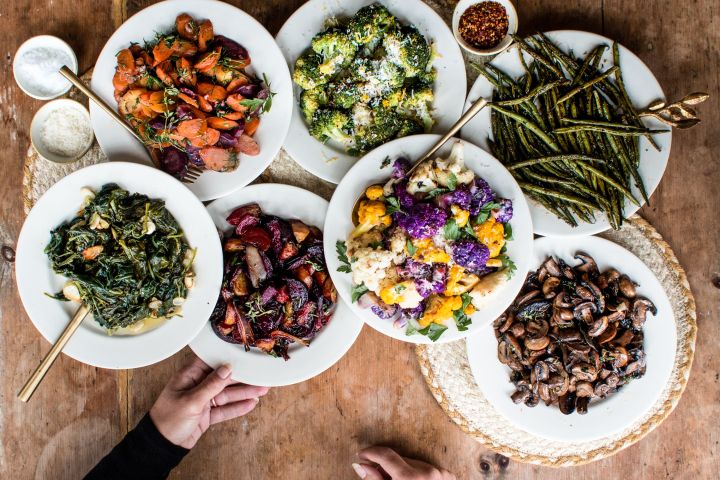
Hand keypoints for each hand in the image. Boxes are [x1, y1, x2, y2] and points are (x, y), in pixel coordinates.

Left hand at [149, 357, 269, 448]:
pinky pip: (225, 408)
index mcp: (189, 376)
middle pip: (224, 378)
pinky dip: (238, 407)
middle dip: (242, 377)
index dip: (227, 357)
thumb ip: (211, 385)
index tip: (244, 354)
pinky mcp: (207, 414)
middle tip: (260, 373)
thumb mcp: (191, 401)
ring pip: (227, 394)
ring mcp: (203, 400)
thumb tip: (227, 368)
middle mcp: (197, 385)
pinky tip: (251, 403)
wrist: (161, 446)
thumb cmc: (168, 420)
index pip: (211, 361)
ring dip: (244, 392)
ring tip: (263, 389)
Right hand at [352, 446, 455, 479]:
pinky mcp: (449, 476)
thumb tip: (360, 466)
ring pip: (414, 464)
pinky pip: (427, 469)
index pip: (386, 455)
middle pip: (399, 460)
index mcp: (411, 479)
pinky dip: (419, 476)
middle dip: (387, 467)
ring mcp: (441, 473)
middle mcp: (428, 472)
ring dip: (404, 472)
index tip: (362, 454)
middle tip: (380, 478)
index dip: (371, 453)